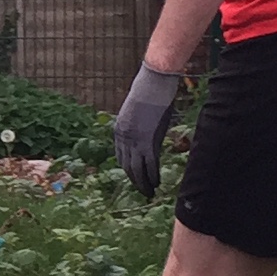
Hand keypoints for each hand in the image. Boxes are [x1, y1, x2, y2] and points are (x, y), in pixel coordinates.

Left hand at [115, 62, 184, 196]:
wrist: (153, 83)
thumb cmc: (149, 91)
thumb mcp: (138, 110)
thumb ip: (138, 123)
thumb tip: (147, 130)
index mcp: (119, 130)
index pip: (121, 156)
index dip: (128, 169)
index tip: (134, 177)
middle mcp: (123, 138)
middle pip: (127, 166)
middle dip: (135, 180)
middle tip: (142, 190)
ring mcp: (135, 140)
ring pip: (137, 169)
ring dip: (143, 183)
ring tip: (149, 192)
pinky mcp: (148, 141)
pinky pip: (150, 165)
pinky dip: (153, 176)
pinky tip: (157, 183)